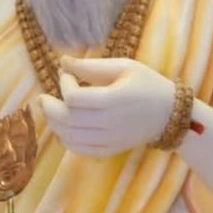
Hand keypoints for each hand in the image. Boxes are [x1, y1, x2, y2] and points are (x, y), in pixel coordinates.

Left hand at [38, 57, 175, 156]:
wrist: (169, 114)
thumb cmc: (147, 84)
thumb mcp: (124, 66)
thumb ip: (92, 66)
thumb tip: (62, 62)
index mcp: (114, 99)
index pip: (74, 98)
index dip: (63, 85)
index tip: (66, 75)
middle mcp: (110, 123)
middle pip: (67, 120)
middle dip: (49, 108)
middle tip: (43, 98)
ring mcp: (109, 140)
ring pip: (69, 137)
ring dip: (54, 124)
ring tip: (50, 111)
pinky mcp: (109, 150)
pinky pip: (79, 150)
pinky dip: (65, 140)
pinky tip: (62, 129)